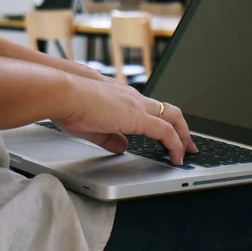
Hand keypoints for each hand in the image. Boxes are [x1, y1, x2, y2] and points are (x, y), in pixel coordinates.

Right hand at [56, 75, 197, 164]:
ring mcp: (137, 105)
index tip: (168, 137)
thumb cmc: (69, 105)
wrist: (63, 94)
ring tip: (187, 152)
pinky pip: (165, 132)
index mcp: (123, 99)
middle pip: (169, 110)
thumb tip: (122, 146)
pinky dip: (175, 144)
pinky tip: (176, 157)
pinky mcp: (137, 116)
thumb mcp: (92, 127)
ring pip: (172, 117)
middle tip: (188, 144)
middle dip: (182, 128)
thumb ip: (110, 137)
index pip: (151, 109)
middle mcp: (134, 99)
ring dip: (183, 136)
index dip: (163, 124)